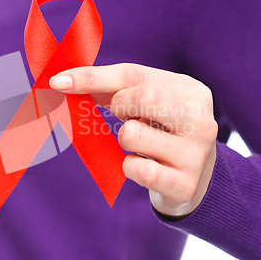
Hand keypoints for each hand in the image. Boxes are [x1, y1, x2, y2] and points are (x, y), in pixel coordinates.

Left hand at [49, 63, 217, 216]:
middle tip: (126, 117)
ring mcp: (196, 154)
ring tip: (142, 145)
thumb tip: (63, 82)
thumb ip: (112, 88)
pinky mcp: (184, 185)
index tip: (58, 82)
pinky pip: (138, 170)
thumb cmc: (162, 132)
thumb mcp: (147, 104)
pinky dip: (130, 167)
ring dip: (125, 140)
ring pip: (132, 135)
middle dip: (120, 107)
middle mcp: (202, 120)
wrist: (194, 180)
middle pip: (143, 97)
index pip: (134, 74)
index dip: (92, 77)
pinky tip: (145, 167)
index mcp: (191, 91)